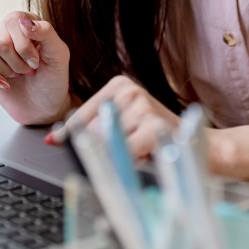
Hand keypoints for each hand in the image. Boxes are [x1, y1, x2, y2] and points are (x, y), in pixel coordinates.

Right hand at [0, 11, 72, 124]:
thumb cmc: (52, 78)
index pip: (14, 22)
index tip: (36, 62)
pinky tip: (4, 82)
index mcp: (28, 21)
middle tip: (29, 70)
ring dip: (5, 70)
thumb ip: (46, 33)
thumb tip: (23, 22)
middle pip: (1, 41)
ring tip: (18, 74)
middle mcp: (9, 29)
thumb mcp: (59, 55)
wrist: (43, 105)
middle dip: (17, 63)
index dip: (24, 46)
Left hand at [55, 75, 180, 160]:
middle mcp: (129, 90)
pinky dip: (133, 162)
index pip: (82, 114)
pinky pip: (125, 155)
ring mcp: (141, 105)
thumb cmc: (155, 138)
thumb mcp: (123, 126)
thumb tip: (55, 138)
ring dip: (121, 157)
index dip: (68, 132)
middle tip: (129, 150)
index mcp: (119, 86)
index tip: (54, 140)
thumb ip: (95, 130)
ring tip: (142, 151)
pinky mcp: (152, 125)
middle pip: (92, 132)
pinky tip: (148, 154)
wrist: (193, 145)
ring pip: (108, 146)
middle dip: (103, 150)